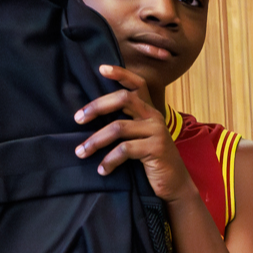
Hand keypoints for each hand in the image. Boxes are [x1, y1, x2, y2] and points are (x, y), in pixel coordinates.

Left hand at [74, 65, 198, 203]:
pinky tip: (102, 170)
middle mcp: (154, 116)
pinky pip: (124, 150)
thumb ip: (126, 123)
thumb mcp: (140, 137)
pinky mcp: (156, 148)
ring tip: (80, 152)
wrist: (174, 183)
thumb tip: (92, 116)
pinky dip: (109, 161)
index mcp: (149, 111)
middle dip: (97, 106)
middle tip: (77, 119)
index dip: (121, 74)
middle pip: (123, 98)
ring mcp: (156, 131)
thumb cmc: (151, 159)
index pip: (137, 84)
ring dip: (95, 140)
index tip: (101, 68)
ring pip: (118, 127)